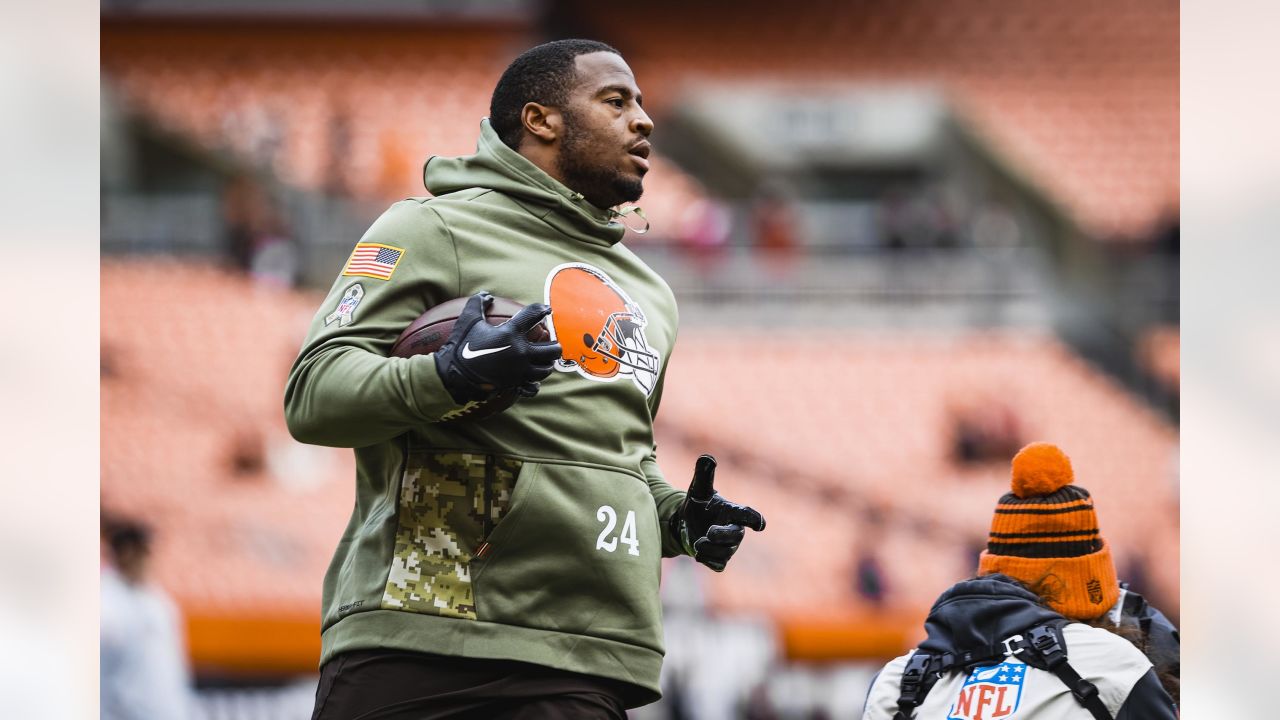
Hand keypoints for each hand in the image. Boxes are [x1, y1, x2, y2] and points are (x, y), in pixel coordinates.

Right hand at [434, 291, 562, 403]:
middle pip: (553, 349)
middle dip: (553, 344)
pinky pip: (534, 387)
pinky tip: (531, 377)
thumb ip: (476, 303)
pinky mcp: (515, 384)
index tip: (547, 310)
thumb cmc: (461, 346)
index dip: (543, 309)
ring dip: (546, 363)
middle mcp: (520, 352)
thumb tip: (486, 294)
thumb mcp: (468, 320)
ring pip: (546, 369)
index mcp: (510, 333)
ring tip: (541, 359)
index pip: (534, 315)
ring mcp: (519, 371)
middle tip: (548, 342)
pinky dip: (535, 383)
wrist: (454, 375)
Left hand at [670, 454, 765, 571]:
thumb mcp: (698, 488)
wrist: (687, 523)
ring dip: (711, 549)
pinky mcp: (719, 559)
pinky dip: (708, 560)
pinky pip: (718, 565)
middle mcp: (734, 529)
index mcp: (732, 511)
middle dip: (723, 535)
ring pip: (726, 553)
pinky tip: (697, 553)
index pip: (747, 515)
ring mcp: (728, 546)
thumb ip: (704, 474)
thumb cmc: (699, 504)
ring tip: (697, 543)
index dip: (754, 519)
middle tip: (708, 532)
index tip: (760, 524)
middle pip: (736, 536)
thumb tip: (707, 458)